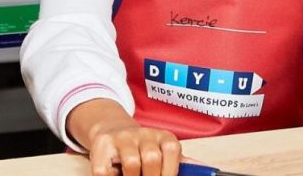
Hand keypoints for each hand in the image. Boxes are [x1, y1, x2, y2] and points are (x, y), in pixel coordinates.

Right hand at [67, 99, 181, 175]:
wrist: (111, 130)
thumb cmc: (142, 148)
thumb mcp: (162, 151)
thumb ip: (178, 163)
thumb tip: (201, 170)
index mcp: (162, 136)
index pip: (171, 150)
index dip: (170, 171)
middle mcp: (143, 134)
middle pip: (152, 158)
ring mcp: (122, 139)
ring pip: (131, 163)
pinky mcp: (102, 146)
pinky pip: (106, 171)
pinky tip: (117, 175)